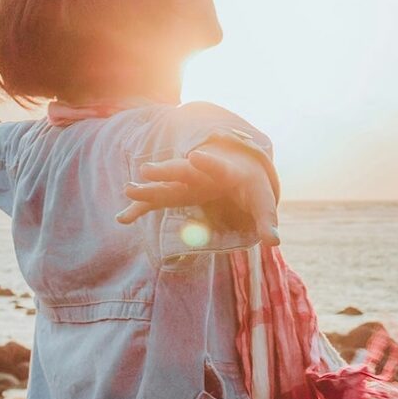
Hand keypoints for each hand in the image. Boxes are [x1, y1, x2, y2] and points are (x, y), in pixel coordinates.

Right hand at [117, 145, 279, 246]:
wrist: (238, 167)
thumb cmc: (252, 185)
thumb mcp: (262, 201)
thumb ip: (267, 221)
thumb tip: (274, 242)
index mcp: (226, 172)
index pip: (217, 166)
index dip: (208, 163)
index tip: (196, 156)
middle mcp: (202, 174)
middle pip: (182, 171)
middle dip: (166, 170)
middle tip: (146, 170)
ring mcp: (187, 182)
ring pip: (165, 184)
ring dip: (147, 188)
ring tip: (128, 190)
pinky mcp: (178, 193)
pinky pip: (157, 201)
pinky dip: (141, 207)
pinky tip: (123, 218)